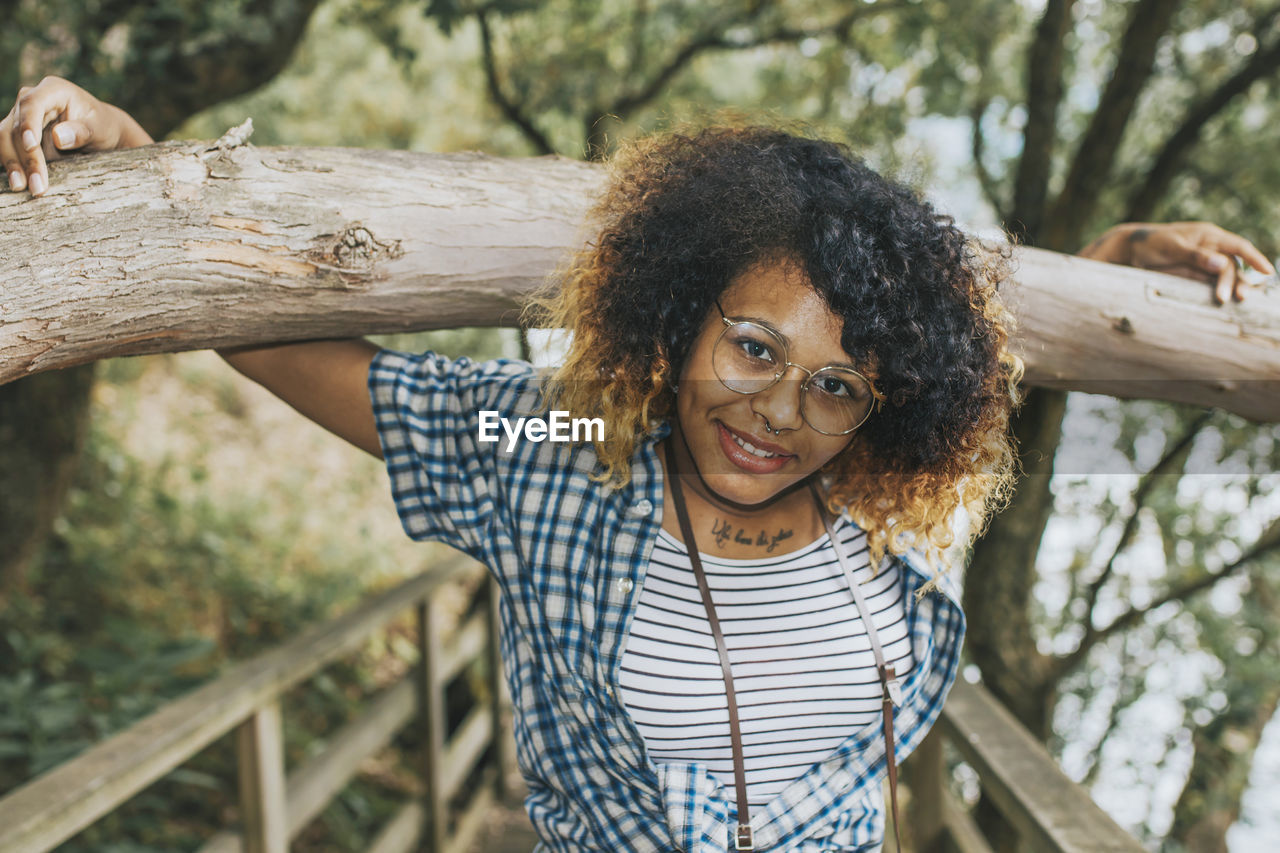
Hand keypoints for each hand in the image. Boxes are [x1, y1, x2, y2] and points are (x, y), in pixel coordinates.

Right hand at [1, 76, 152, 197]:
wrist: (100, 132)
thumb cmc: (102, 126)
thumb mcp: (100, 128)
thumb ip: (82, 131)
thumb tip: (58, 137)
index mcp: (53, 90)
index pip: (32, 104)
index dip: (28, 124)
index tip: (32, 146)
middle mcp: (31, 100)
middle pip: (16, 126)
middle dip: (24, 157)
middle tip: (37, 185)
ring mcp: (21, 117)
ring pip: (5, 138)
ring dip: (13, 164)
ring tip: (23, 187)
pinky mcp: (17, 134)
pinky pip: (8, 149)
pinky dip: (12, 166)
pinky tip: (18, 183)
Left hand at [1078, 222, 1275, 304]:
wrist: (1130, 250)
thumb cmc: (1151, 244)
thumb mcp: (1172, 248)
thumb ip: (1195, 256)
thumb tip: (1222, 264)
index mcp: (1209, 235)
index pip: (1238, 246)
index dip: (1256, 258)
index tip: (1268, 272)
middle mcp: (1210, 247)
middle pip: (1232, 264)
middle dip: (1236, 280)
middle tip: (1236, 297)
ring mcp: (1203, 261)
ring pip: (1224, 275)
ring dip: (1229, 287)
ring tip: (1230, 301)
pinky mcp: (1194, 273)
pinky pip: (1211, 282)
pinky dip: (1218, 290)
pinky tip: (1222, 301)